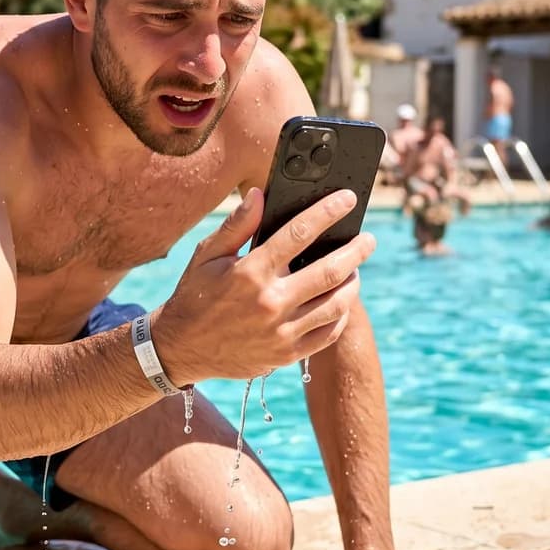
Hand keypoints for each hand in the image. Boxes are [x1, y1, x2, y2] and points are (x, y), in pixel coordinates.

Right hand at [152, 187, 373, 384]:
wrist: (180, 348)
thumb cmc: (194, 295)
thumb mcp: (207, 255)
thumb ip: (237, 224)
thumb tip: (260, 194)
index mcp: (251, 272)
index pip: (300, 233)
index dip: (328, 212)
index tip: (348, 200)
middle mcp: (270, 302)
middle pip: (329, 271)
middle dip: (356, 250)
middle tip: (369, 240)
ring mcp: (280, 332)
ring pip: (335, 304)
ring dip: (353, 283)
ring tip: (357, 270)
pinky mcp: (285, 355)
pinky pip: (327, 334)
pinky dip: (341, 316)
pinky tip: (341, 302)